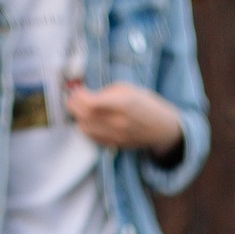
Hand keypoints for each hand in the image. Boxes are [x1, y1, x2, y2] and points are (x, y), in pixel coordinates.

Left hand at [66, 82, 183, 155]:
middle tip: (73, 98)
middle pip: (84, 115)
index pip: (91, 102)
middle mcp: (119, 121)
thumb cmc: (145, 104)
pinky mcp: (115, 144)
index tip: (76, 90)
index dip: (78, 96)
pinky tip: (88, 120)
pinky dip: (86, 127)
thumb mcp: (127, 89)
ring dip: (78, 117)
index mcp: (124, 103)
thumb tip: (85, 94)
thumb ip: (106, 92)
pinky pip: (92, 137)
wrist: (161, 127)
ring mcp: (117, 135)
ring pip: (85, 128)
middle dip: (74, 105)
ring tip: (80, 108)